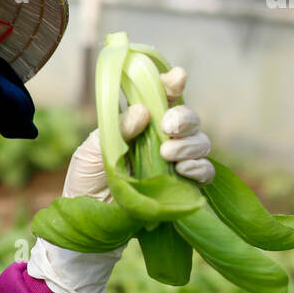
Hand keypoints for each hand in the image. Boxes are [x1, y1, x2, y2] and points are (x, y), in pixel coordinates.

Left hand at [62, 67, 213, 201]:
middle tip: (168, 127)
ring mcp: (175, 162)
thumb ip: (118, 129)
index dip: (173, 85)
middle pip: (189, 119)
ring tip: (166, 153)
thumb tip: (142, 111)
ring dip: (189, 145)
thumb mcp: (93, 150)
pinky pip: (206, 172)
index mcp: (141, 122)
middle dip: (184, 118)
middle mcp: (163, 139)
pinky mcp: (182, 187)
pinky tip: (183, 170)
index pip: (163, 97)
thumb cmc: (88, 178)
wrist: (88, 215)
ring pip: (201, 142)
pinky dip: (200, 168)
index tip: (176, 77)